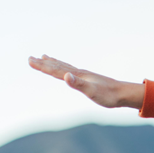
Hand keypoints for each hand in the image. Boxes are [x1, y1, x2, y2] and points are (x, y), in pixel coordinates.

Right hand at [28, 55, 143, 108]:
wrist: (123, 93)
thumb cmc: (108, 95)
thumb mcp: (92, 92)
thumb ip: (78, 84)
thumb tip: (65, 76)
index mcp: (77, 76)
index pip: (56, 70)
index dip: (42, 66)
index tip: (30, 60)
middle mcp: (79, 73)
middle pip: (58, 66)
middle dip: (43, 63)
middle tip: (30, 58)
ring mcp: (84, 75)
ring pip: (64, 66)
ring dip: (53, 62)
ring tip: (44, 57)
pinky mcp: (89, 79)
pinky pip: (72, 71)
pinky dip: (64, 68)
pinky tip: (66, 70)